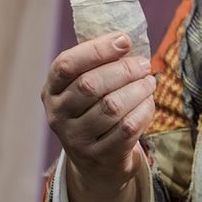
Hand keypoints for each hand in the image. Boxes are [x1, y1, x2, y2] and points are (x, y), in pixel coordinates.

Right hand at [41, 33, 155, 192]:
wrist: (95, 162)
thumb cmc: (94, 110)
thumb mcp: (85, 86)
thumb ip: (98, 63)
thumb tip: (125, 39)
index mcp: (52, 90)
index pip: (66, 65)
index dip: (97, 50)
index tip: (124, 41)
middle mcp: (58, 115)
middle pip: (91, 84)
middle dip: (125, 70)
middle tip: (144, 64)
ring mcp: (76, 139)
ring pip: (112, 106)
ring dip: (138, 89)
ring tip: (149, 82)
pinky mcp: (99, 155)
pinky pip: (127, 127)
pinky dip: (144, 110)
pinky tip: (148, 102)